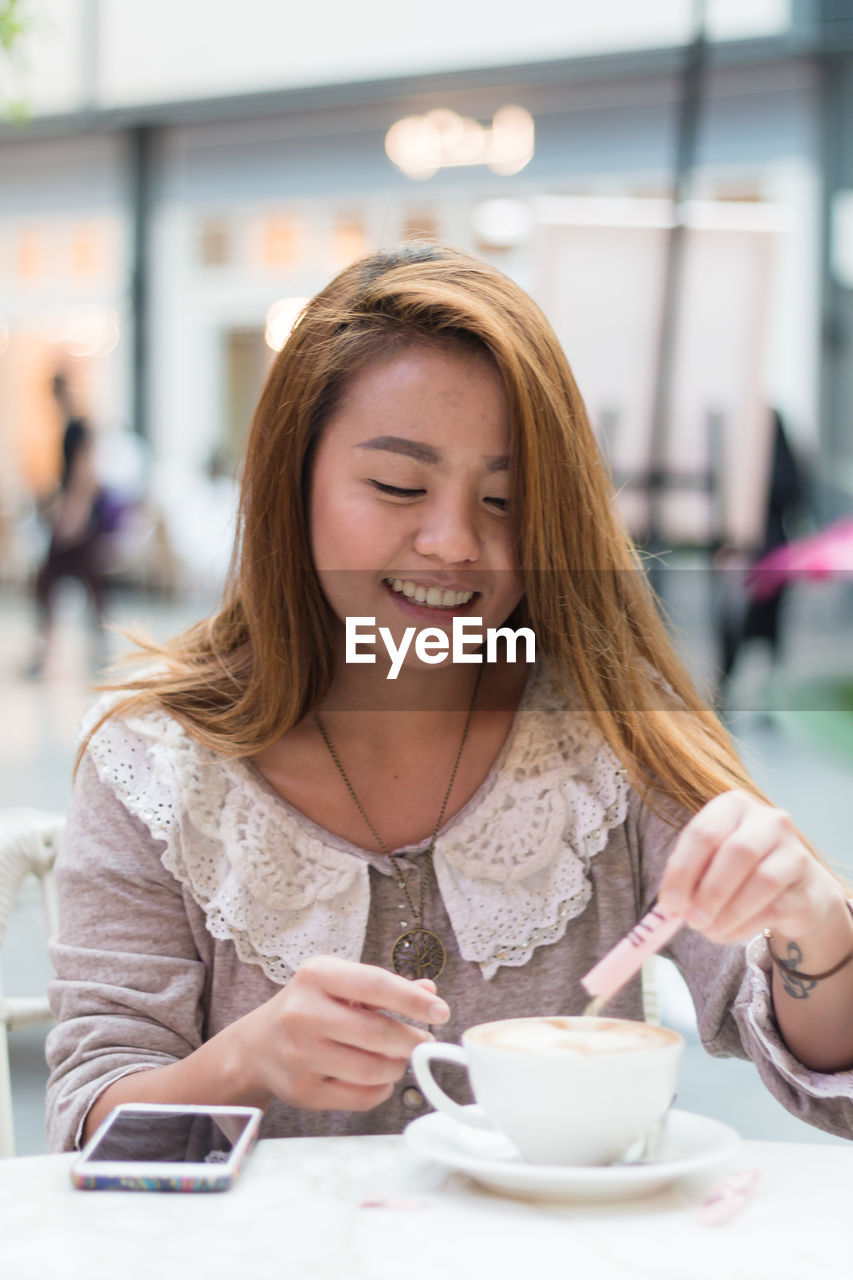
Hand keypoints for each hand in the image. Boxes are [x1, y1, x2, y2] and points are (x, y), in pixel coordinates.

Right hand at [231, 956, 448, 1112]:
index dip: (413, 1001)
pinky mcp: (303, 1091)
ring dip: (396, 1066)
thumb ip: (385, 986)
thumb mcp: (339, 982)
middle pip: (377, 1033)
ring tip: (398, 1058)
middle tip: (423, 1041)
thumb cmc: (309, 1006)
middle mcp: (303, 1013)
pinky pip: (360, 1098)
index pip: (375, 984)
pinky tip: (378, 1078)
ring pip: (372, 1070)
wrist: (258, 1045)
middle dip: (411, 1041)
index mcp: (316, 975)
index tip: (441, 1012)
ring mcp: (300, 1055)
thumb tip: (430, 994)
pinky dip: (380, 1090)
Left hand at [656, 790, 845, 944]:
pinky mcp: (808, 887)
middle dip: (709, 891)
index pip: (705, 832)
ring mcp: (795, 852)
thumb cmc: (739, 870)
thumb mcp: (710, 862)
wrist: (795, 889)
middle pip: (737, 852)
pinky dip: (744, 926)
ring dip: (728, 913)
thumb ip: (690, 877)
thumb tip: (671, 908)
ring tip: (708, 930)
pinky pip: (775, 908)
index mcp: (735, 805)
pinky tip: (728, 932)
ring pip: (761, 881)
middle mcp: (769, 821)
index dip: (682, 871)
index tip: (669, 904)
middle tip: (691, 920)